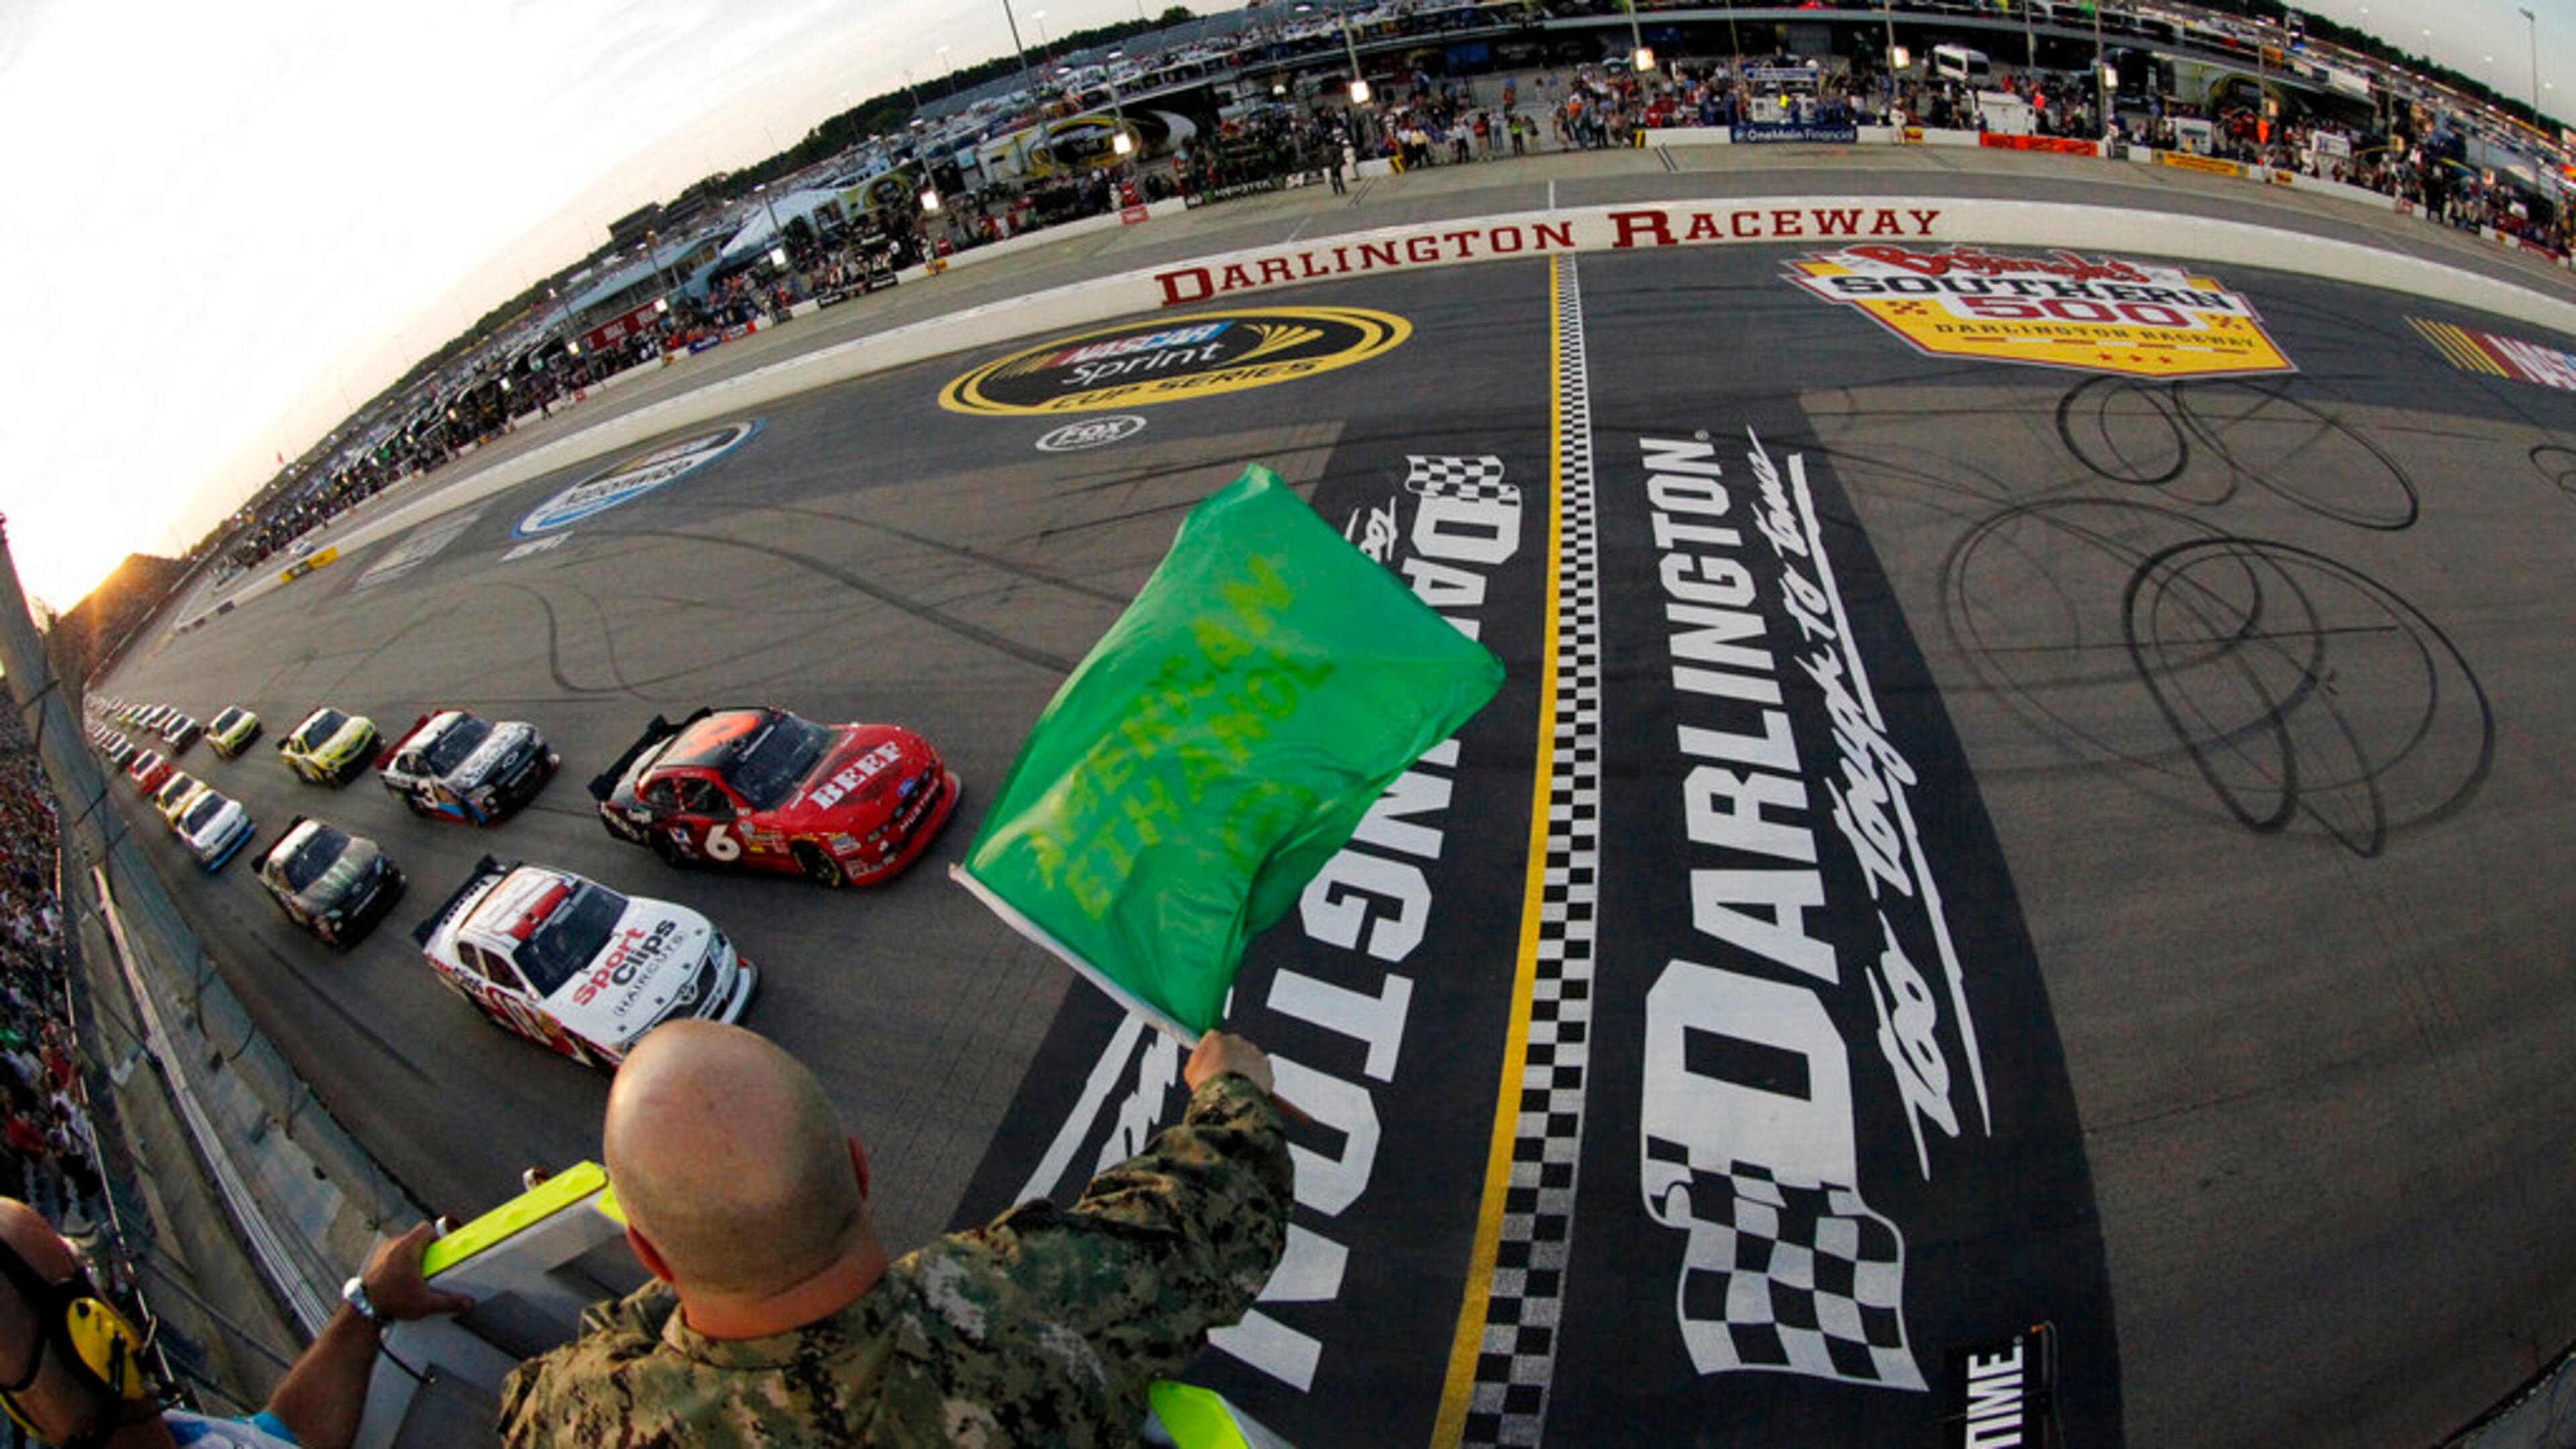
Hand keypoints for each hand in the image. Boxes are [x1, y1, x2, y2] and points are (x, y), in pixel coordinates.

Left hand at [359, 1223, 474, 1322]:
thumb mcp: (425, 1303)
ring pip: (403, 1244)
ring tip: (416, 1273)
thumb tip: (466, 1302)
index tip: (441, 1250)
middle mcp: (393, 1245)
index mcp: (407, 1248)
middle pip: (416, 1237)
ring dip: (411, 1255)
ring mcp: (382, 1252)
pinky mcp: (375, 1260)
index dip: (436, 1237)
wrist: (364, 1308)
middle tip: (430, 1266)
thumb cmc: (390, 1301)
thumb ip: (449, 1302)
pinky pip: (392, 1253)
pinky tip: (402, 1278)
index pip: (426, 1228)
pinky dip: (399, 1261)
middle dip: (425, 1249)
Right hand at [1185, 1032, 1272, 1097]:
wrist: (1230, 1094)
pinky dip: (1257, 1079)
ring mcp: (1252, 1050)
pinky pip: (1261, 1070)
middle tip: (1225, 1078)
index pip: (1213, 1041)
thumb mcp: (1191, 1072)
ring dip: (1245, 1069)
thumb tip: (1199, 1063)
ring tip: (1237, 1087)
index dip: (1212, 1055)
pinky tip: (1248, 1091)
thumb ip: (1197, 1062)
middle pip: (1233, 1048)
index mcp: (1214, 1038)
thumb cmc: (1208, 1083)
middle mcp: (1235, 1039)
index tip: (1212, 1064)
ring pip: (1248, 1058)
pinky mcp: (1265, 1064)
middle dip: (1231, 1060)